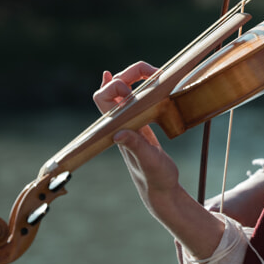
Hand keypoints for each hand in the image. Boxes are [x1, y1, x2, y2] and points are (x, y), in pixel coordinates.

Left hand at [92, 64, 223, 257]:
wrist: (161, 190)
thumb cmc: (156, 178)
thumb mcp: (149, 161)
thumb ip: (135, 146)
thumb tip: (118, 134)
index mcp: (118, 127)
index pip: (102, 97)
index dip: (115, 86)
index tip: (137, 88)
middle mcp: (119, 122)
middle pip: (110, 88)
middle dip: (127, 74)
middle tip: (152, 72)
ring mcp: (130, 122)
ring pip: (122, 91)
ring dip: (132, 77)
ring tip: (151, 72)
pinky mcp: (141, 124)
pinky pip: (133, 99)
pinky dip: (136, 85)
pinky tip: (140, 80)